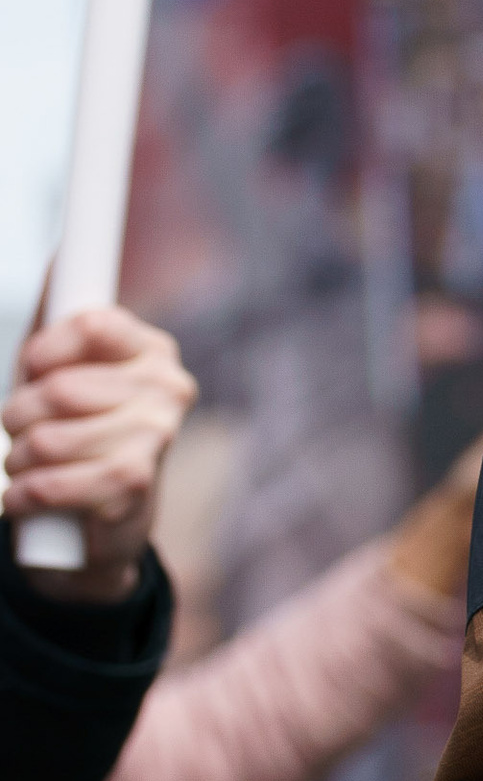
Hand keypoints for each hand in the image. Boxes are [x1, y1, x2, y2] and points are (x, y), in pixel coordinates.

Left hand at [3, 305, 196, 598]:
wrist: (99, 529)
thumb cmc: (76, 435)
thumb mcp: (63, 371)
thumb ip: (62, 316)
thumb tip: (62, 252)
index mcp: (152, 350)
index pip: (91, 323)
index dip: (43, 349)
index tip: (31, 370)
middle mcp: (167, 388)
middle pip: (59, 388)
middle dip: (17, 416)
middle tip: (23, 432)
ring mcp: (157, 437)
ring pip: (46, 439)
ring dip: (16, 459)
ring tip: (26, 466)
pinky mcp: (135, 486)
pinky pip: (49, 483)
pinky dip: (20, 496)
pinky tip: (25, 497)